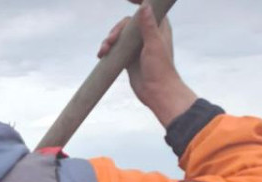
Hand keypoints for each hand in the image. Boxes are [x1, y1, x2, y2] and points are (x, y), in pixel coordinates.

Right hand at [98, 1, 197, 126]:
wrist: (156, 92)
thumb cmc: (160, 69)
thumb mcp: (153, 45)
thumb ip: (148, 25)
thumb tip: (145, 6)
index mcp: (158, 28)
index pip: (149, 8)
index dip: (139, 1)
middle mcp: (148, 35)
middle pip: (129, 22)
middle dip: (117, 29)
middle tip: (111, 40)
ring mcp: (138, 46)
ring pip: (120, 35)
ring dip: (110, 40)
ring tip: (103, 50)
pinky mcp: (129, 57)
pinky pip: (116, 48)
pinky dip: (108, 49)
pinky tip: (101, 54)